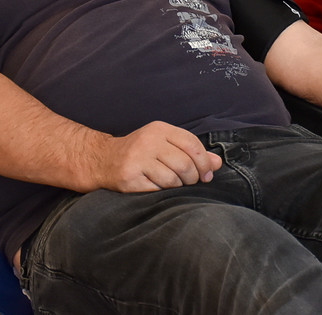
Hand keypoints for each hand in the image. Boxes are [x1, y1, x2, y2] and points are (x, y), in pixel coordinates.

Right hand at [98, 121, 222, 192]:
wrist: (104, 160)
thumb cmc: (141, 152)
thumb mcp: (166, 145)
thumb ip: (192, 152)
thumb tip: (217, 163)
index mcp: (160, 129)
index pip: (192, 144)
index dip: (204, 162)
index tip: (207, 174)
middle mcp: (148, 142)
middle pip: (185, 164)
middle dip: (193, 178)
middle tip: (190, 182)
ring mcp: (137, 160)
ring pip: (173, 179)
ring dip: (177, 186)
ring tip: (172, 183)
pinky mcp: (130, 178)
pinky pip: (157, 190)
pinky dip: (162, 191)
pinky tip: (156, 186)